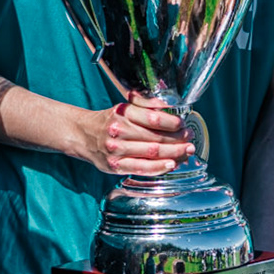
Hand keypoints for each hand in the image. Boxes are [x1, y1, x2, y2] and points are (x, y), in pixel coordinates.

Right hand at [74, 94, 193, 174]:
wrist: (83, 135)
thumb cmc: (108, 121)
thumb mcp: (124, 106)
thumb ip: (146, 105)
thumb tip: (169, 107)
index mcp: (123, 113)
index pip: (154, 119)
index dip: (173, 123)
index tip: (183, 125)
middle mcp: (119, 131)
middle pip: (156, 138)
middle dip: (178, 140)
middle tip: (190, 140)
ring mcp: (116, 150)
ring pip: (152, 154)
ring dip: (174, 154)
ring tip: (187, 152)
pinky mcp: (115, 166)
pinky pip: (142, 168)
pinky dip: (159, 167)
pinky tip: (172, 164)